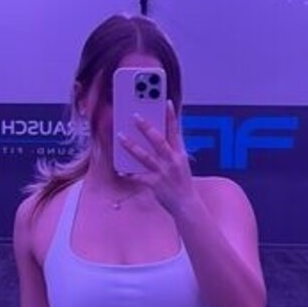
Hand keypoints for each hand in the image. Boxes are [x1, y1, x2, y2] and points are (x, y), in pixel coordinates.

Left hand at [117, 99, 195, 216]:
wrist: (186, 204)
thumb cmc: (183, 183)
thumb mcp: (182, 163)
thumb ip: (174, 149)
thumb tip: (168, 135)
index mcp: (180, 154)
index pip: (175, 131)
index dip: (170, 116)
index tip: (165, 102)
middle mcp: (172, 161)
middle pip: (158, 140)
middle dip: (145, 127)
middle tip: (134, 116)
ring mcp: (163, 172)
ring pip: (144, 156)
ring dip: (131, 146)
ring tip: (120, 137)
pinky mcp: (155, 183)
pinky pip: (138, 176)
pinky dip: (129, 173)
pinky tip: (120, 169)